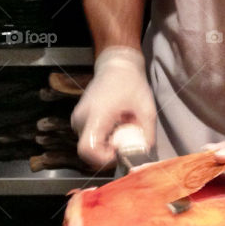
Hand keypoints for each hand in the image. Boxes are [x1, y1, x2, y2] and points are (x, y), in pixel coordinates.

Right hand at [69, 46, 155, 168]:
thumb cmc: (131, 84)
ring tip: (121, 129)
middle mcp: (81, 119)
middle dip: (108, 153)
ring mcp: (78, 119)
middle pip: (88, 151)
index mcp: (96, 115)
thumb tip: (145, 155)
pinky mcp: (79, 120)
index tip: (119, 152)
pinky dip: (103, 139)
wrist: (116, 66)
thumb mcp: (146, 109)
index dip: (103, 159)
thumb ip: (147, 134)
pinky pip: (89, 138)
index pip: (87, 149)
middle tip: (125, 140)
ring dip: (106, 145)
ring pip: (89, 146)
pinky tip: (115, 126)